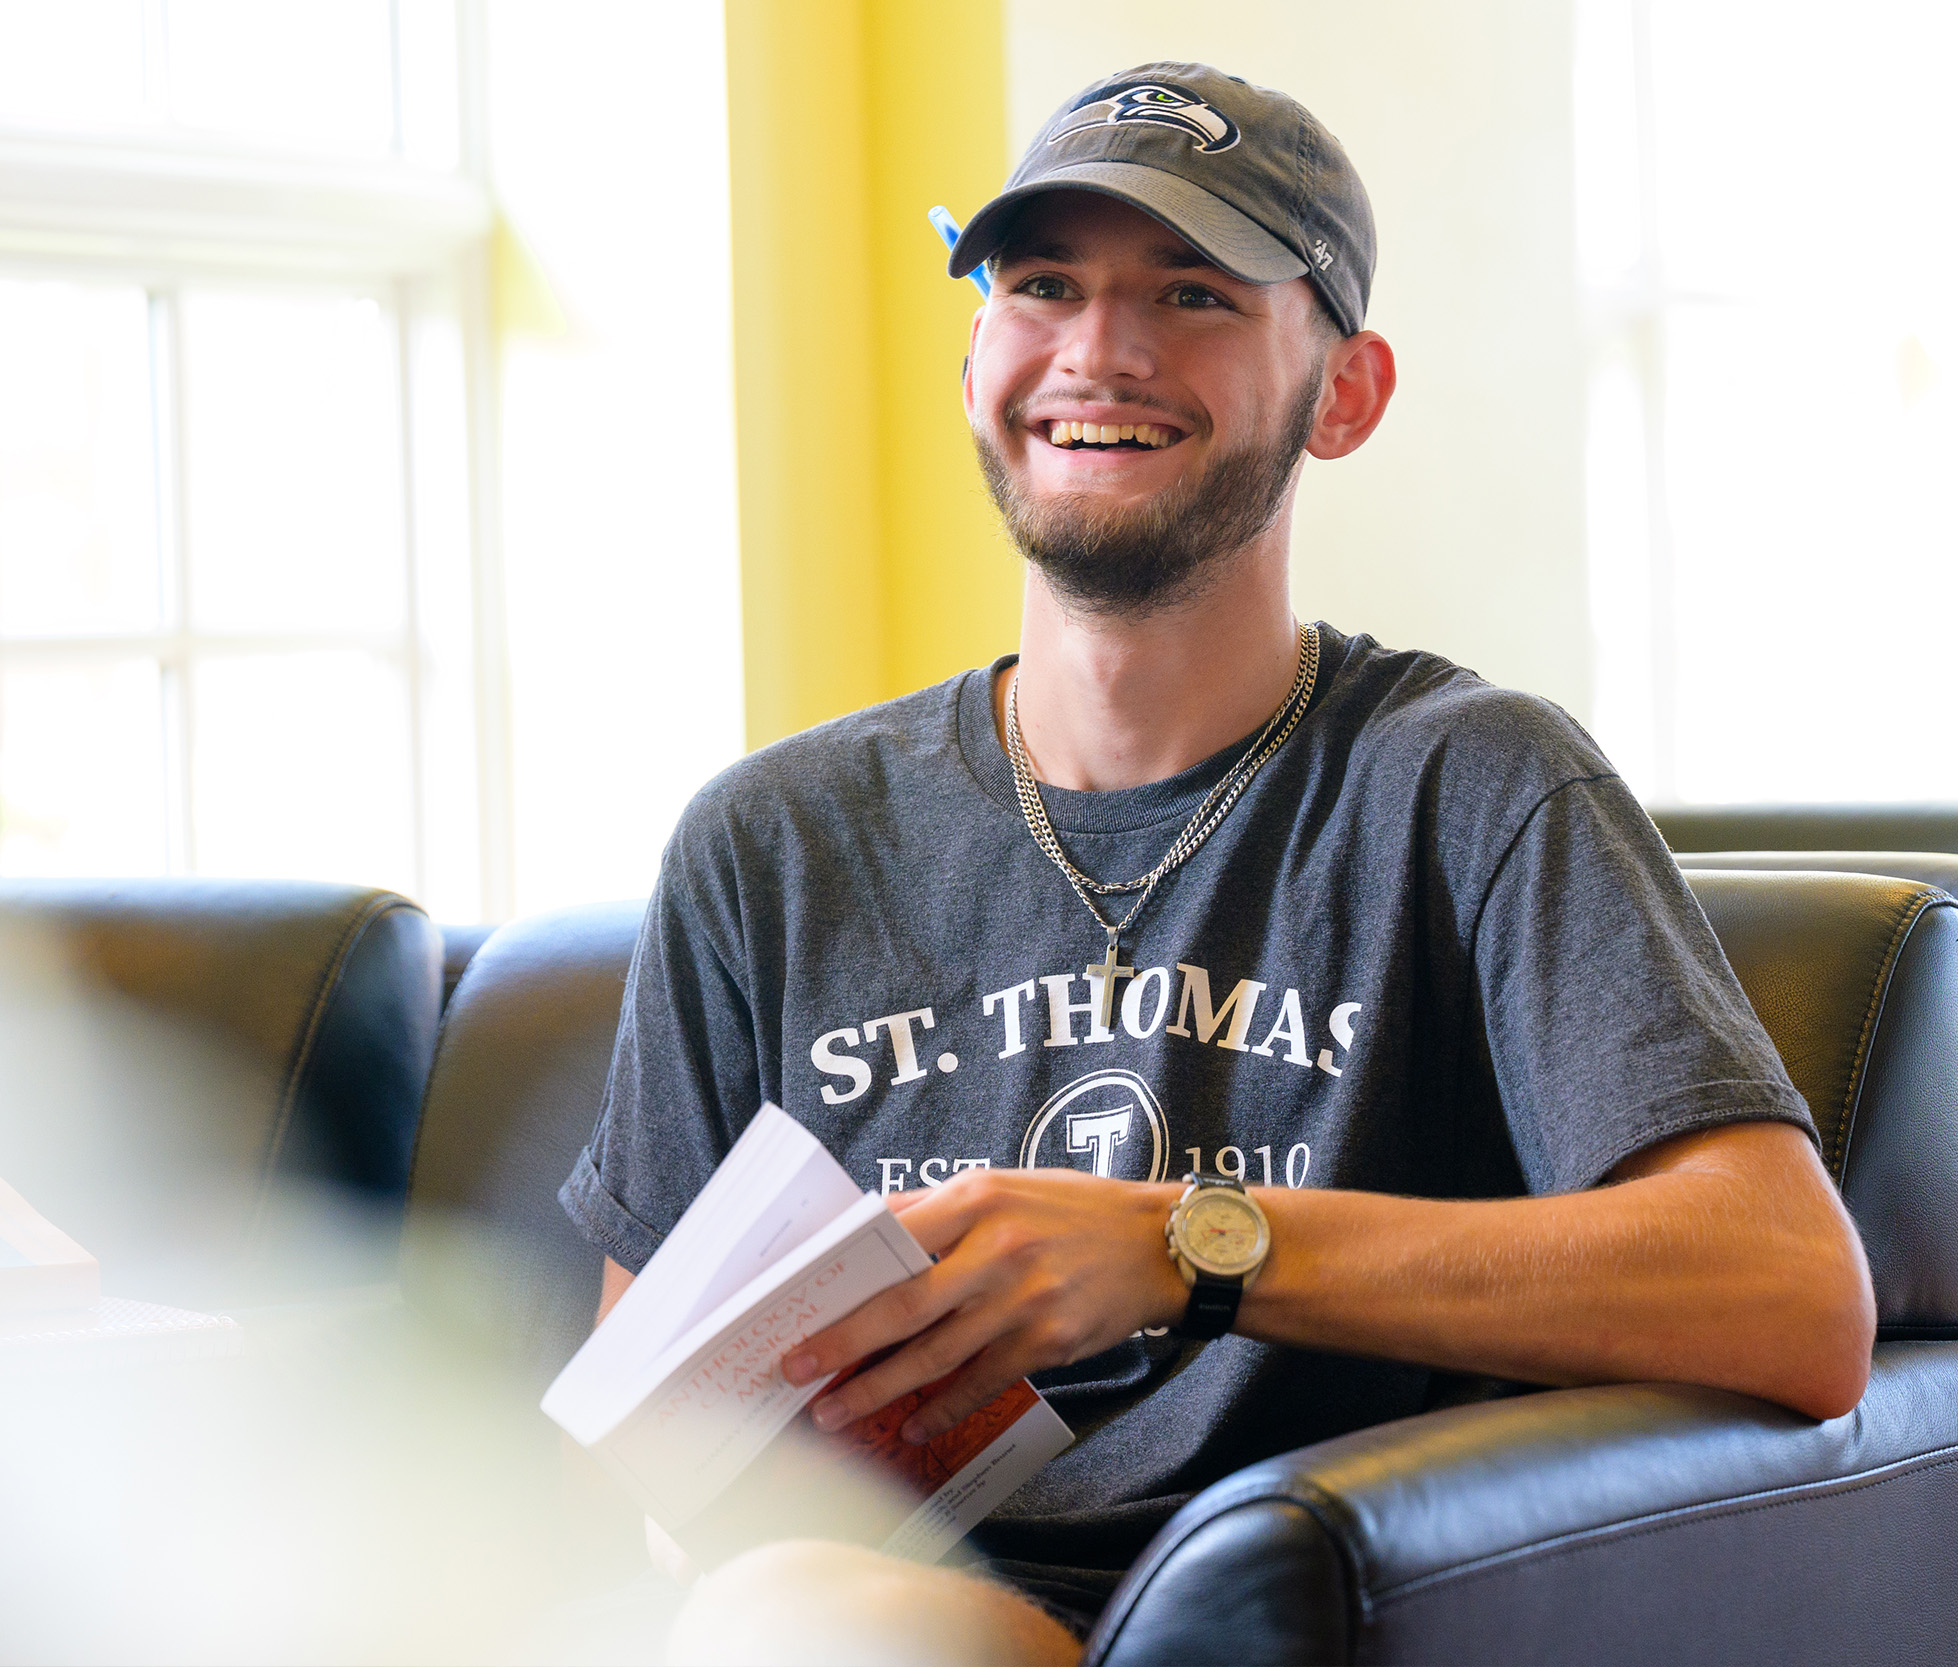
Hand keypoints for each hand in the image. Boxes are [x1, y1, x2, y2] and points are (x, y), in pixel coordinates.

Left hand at [781, 1169, 1186, 1443]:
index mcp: (978, 1200)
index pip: (891, 1237)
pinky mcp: (1046, 1342)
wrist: (1158, 1244)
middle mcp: (997, 1250)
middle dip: (842, 1343)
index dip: (842, 1274)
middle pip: (903, 1305)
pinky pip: (980, 1381)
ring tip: (836, 1410)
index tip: (799, 1302)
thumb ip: (938, 1207)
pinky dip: (942, 1406)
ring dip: (879, 1388)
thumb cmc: (1073, 1210)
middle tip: (796, 1368)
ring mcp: (1023, 1301)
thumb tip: (866, 1225)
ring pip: (934, 1354)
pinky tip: (911, 1423)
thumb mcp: (1006, 1186)